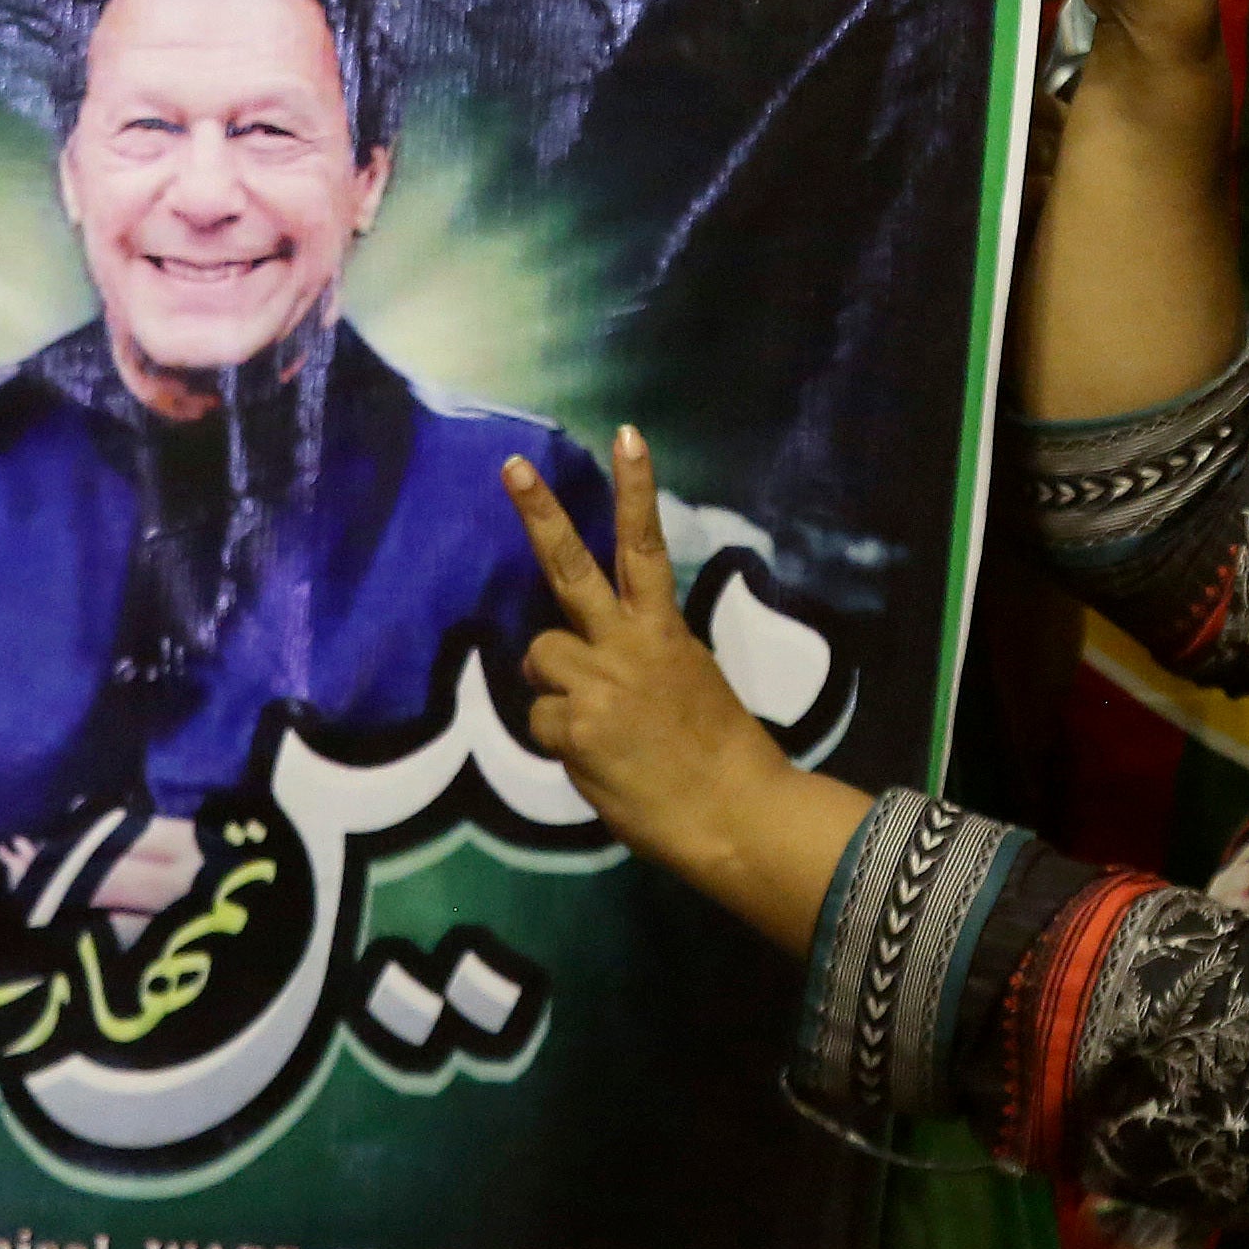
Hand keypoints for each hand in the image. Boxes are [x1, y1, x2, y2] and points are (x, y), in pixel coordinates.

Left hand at [504, 429, 863, 947]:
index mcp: (665, 631)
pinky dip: (562, 740)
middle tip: (513, 467)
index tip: (626, 434)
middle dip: (540, 514)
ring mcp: (597, 685)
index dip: (634, 488)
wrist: (735, 814)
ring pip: (542, 657)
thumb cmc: (720, 757)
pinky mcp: (574, 729)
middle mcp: (627, 646)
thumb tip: (593, 663)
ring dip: (555, 685)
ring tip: (596, 722)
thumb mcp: (689, 684)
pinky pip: (541, 721)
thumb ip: (639, 659)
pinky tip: (598, 760)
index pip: (645, 546)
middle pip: (570, 569)